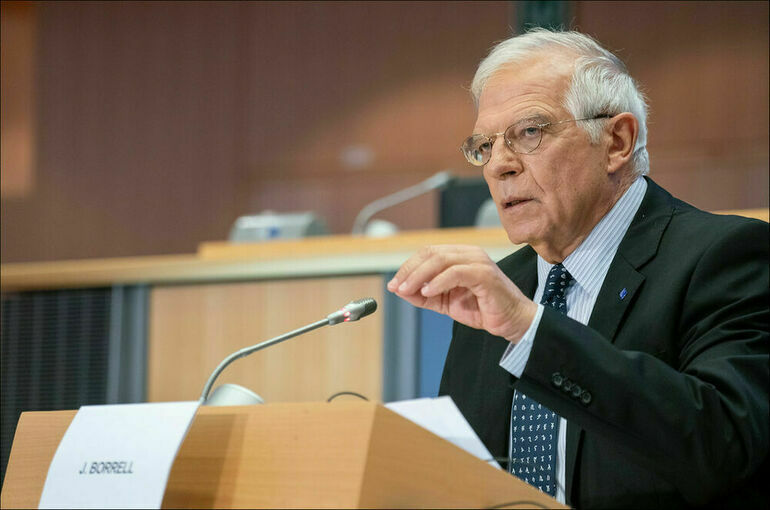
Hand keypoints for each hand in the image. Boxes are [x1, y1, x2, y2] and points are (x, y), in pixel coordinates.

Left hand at [386, 245, 536, 342]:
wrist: (511, 321)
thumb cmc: (482, 309)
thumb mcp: (445, 302)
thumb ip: (424, 295)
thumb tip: (399, 290)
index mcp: (460, 256)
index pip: (428, 253)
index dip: (408, 267)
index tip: (394, 284)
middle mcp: (468, 254)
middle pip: (431, 253)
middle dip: (409, 270)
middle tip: (396, 287)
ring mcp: (477, 262)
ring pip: (440, 259)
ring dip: (419, 276)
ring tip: (406, 290)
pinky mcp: (484, 274)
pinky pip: (456, 272)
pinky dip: (438, 282)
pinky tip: (428, 291)